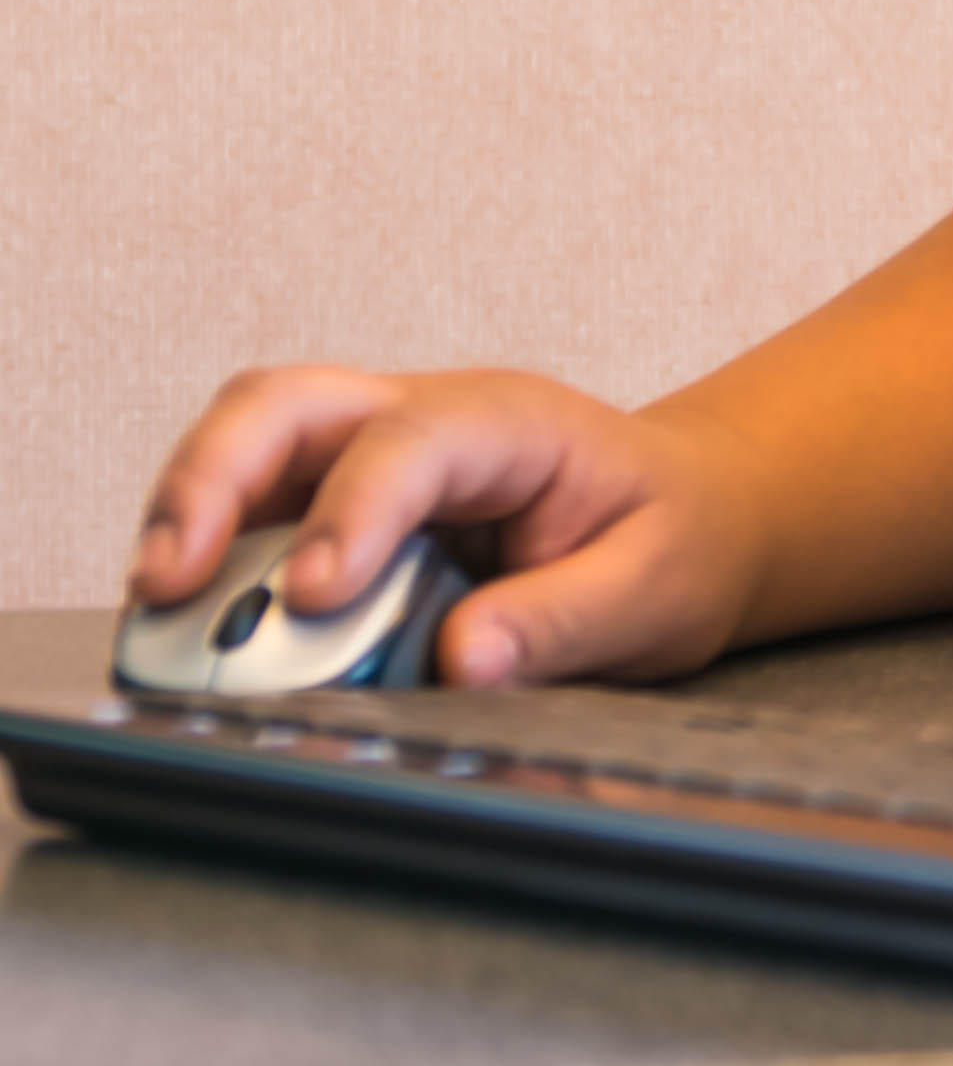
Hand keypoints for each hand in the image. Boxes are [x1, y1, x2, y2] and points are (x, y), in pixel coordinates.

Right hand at [131, 364, 775, 688]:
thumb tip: (468, 659)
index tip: (315, 595)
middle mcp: (421, 420)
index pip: (410, 441)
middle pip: (287, 406)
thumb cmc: (669, 539)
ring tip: (154, 613)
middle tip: (169, 582)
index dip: (351, 511)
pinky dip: (205, 564)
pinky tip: (185, 625)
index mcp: (511, 423)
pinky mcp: (331, 510)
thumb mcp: (656, 588)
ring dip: (185, 519)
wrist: (685, 517)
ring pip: (245, 449)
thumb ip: (567, 621)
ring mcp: (364, 459)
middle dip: (210, 480)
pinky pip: (247, 515)